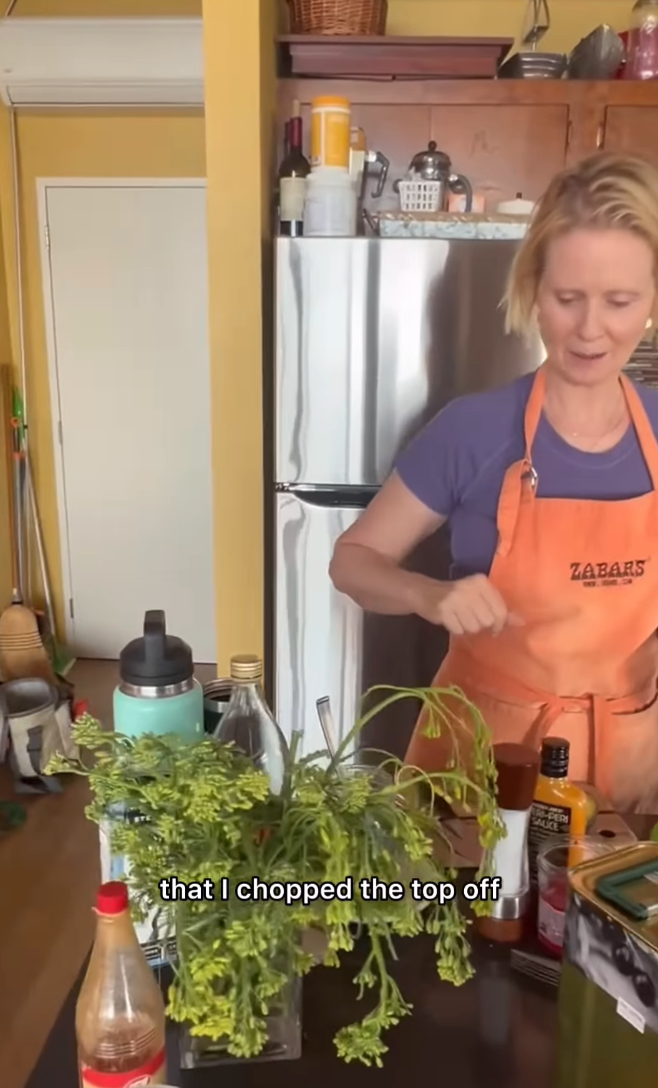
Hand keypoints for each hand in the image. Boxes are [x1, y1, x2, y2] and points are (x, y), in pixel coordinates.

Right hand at [409, 573, 523, 635]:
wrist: (424, 592)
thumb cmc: (457, 597)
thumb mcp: (480, 598)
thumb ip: (500, 609)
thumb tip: (522, 622)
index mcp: (482, 582)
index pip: (500, 610)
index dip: (500, 623)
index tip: (494, 628)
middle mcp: (470, 588)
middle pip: (487, 621)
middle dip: (481, 625)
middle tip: (471, 619)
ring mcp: (455, 598)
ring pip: (474, 627)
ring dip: (468, 628)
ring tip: (461, 619)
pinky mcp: (443, 610)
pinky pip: (459, 630)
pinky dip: (457, 629)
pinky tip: (452, 621)